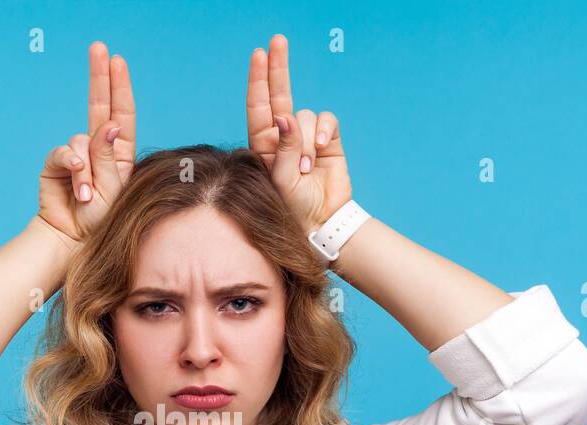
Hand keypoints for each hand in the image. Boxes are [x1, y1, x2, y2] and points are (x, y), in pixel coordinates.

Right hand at [36, 41, 136, 248]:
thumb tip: (111, 125)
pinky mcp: (56, 164)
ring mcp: (76, 156)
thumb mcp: (113, 190)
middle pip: (99, 106)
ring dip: (86, 167)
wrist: (72, 242)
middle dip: (99, 77)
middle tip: (98, 47)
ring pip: (80, 138)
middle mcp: (98, 150)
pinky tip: (76, 187)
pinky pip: (63, 152)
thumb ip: (109, 157)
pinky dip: (70, 166)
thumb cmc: (100, 222)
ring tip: (88, 196)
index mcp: (120, 154)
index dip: (119, 87)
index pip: (122, 114)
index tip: (117, 61)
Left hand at [246, 34, 351, 235]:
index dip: (258, 80)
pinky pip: (325, 120)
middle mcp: (283, 137)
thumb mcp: (281, 180)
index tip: (258, 55)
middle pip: (280, 95)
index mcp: (264, 145)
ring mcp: (305, 137)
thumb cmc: (294, 207)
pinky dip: (322, 133)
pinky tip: (320, 152)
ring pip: (304, 115)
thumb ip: (282, 147)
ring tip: (305, 168)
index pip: (259, 106)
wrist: (322, 221)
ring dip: (305, 139)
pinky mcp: (328, 140)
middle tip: (277, 41)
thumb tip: (284, 116)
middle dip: (278, 68)